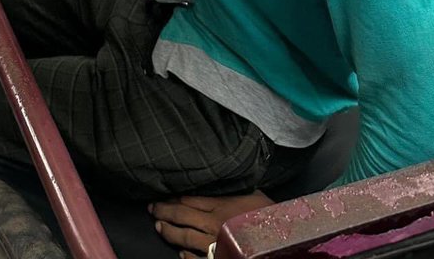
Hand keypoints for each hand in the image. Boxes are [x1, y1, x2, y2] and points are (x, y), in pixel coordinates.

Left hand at [149, 192, 272, 254]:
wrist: (281, 237)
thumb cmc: (268, 215)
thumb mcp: (250, 195)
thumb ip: (232, 192)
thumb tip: (220, 183)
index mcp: (220, 205)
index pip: (189, 199)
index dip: (173, 197)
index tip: (161, 195)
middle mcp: (214, 224)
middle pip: (181, 215)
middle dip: (164, 211)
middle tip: (152, 208)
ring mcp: (215, 244)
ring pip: (184, 237)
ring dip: (169, 232)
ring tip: (159, 226)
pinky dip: (186, 256)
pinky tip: (180, 253)